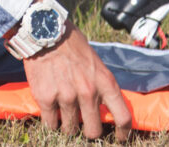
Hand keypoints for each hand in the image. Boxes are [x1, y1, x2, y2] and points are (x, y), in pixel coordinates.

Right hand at [22, 22, 131, 140]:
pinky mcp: (46, 99)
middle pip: (93, 131)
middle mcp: (88, 92)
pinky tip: (51, 109)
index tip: (120, 137)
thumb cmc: (71, 44)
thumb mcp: (95, 62)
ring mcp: (66, 97)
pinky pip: (51, 123)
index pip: (123, 116)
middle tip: (83, 123)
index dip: (124, 132)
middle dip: (89, 130)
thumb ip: (100, 84)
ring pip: (70, 129)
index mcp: (105, 82)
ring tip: (63, 110)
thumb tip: (103, 106)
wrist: (45, 31)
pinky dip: (51, 120)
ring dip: (67, 124)